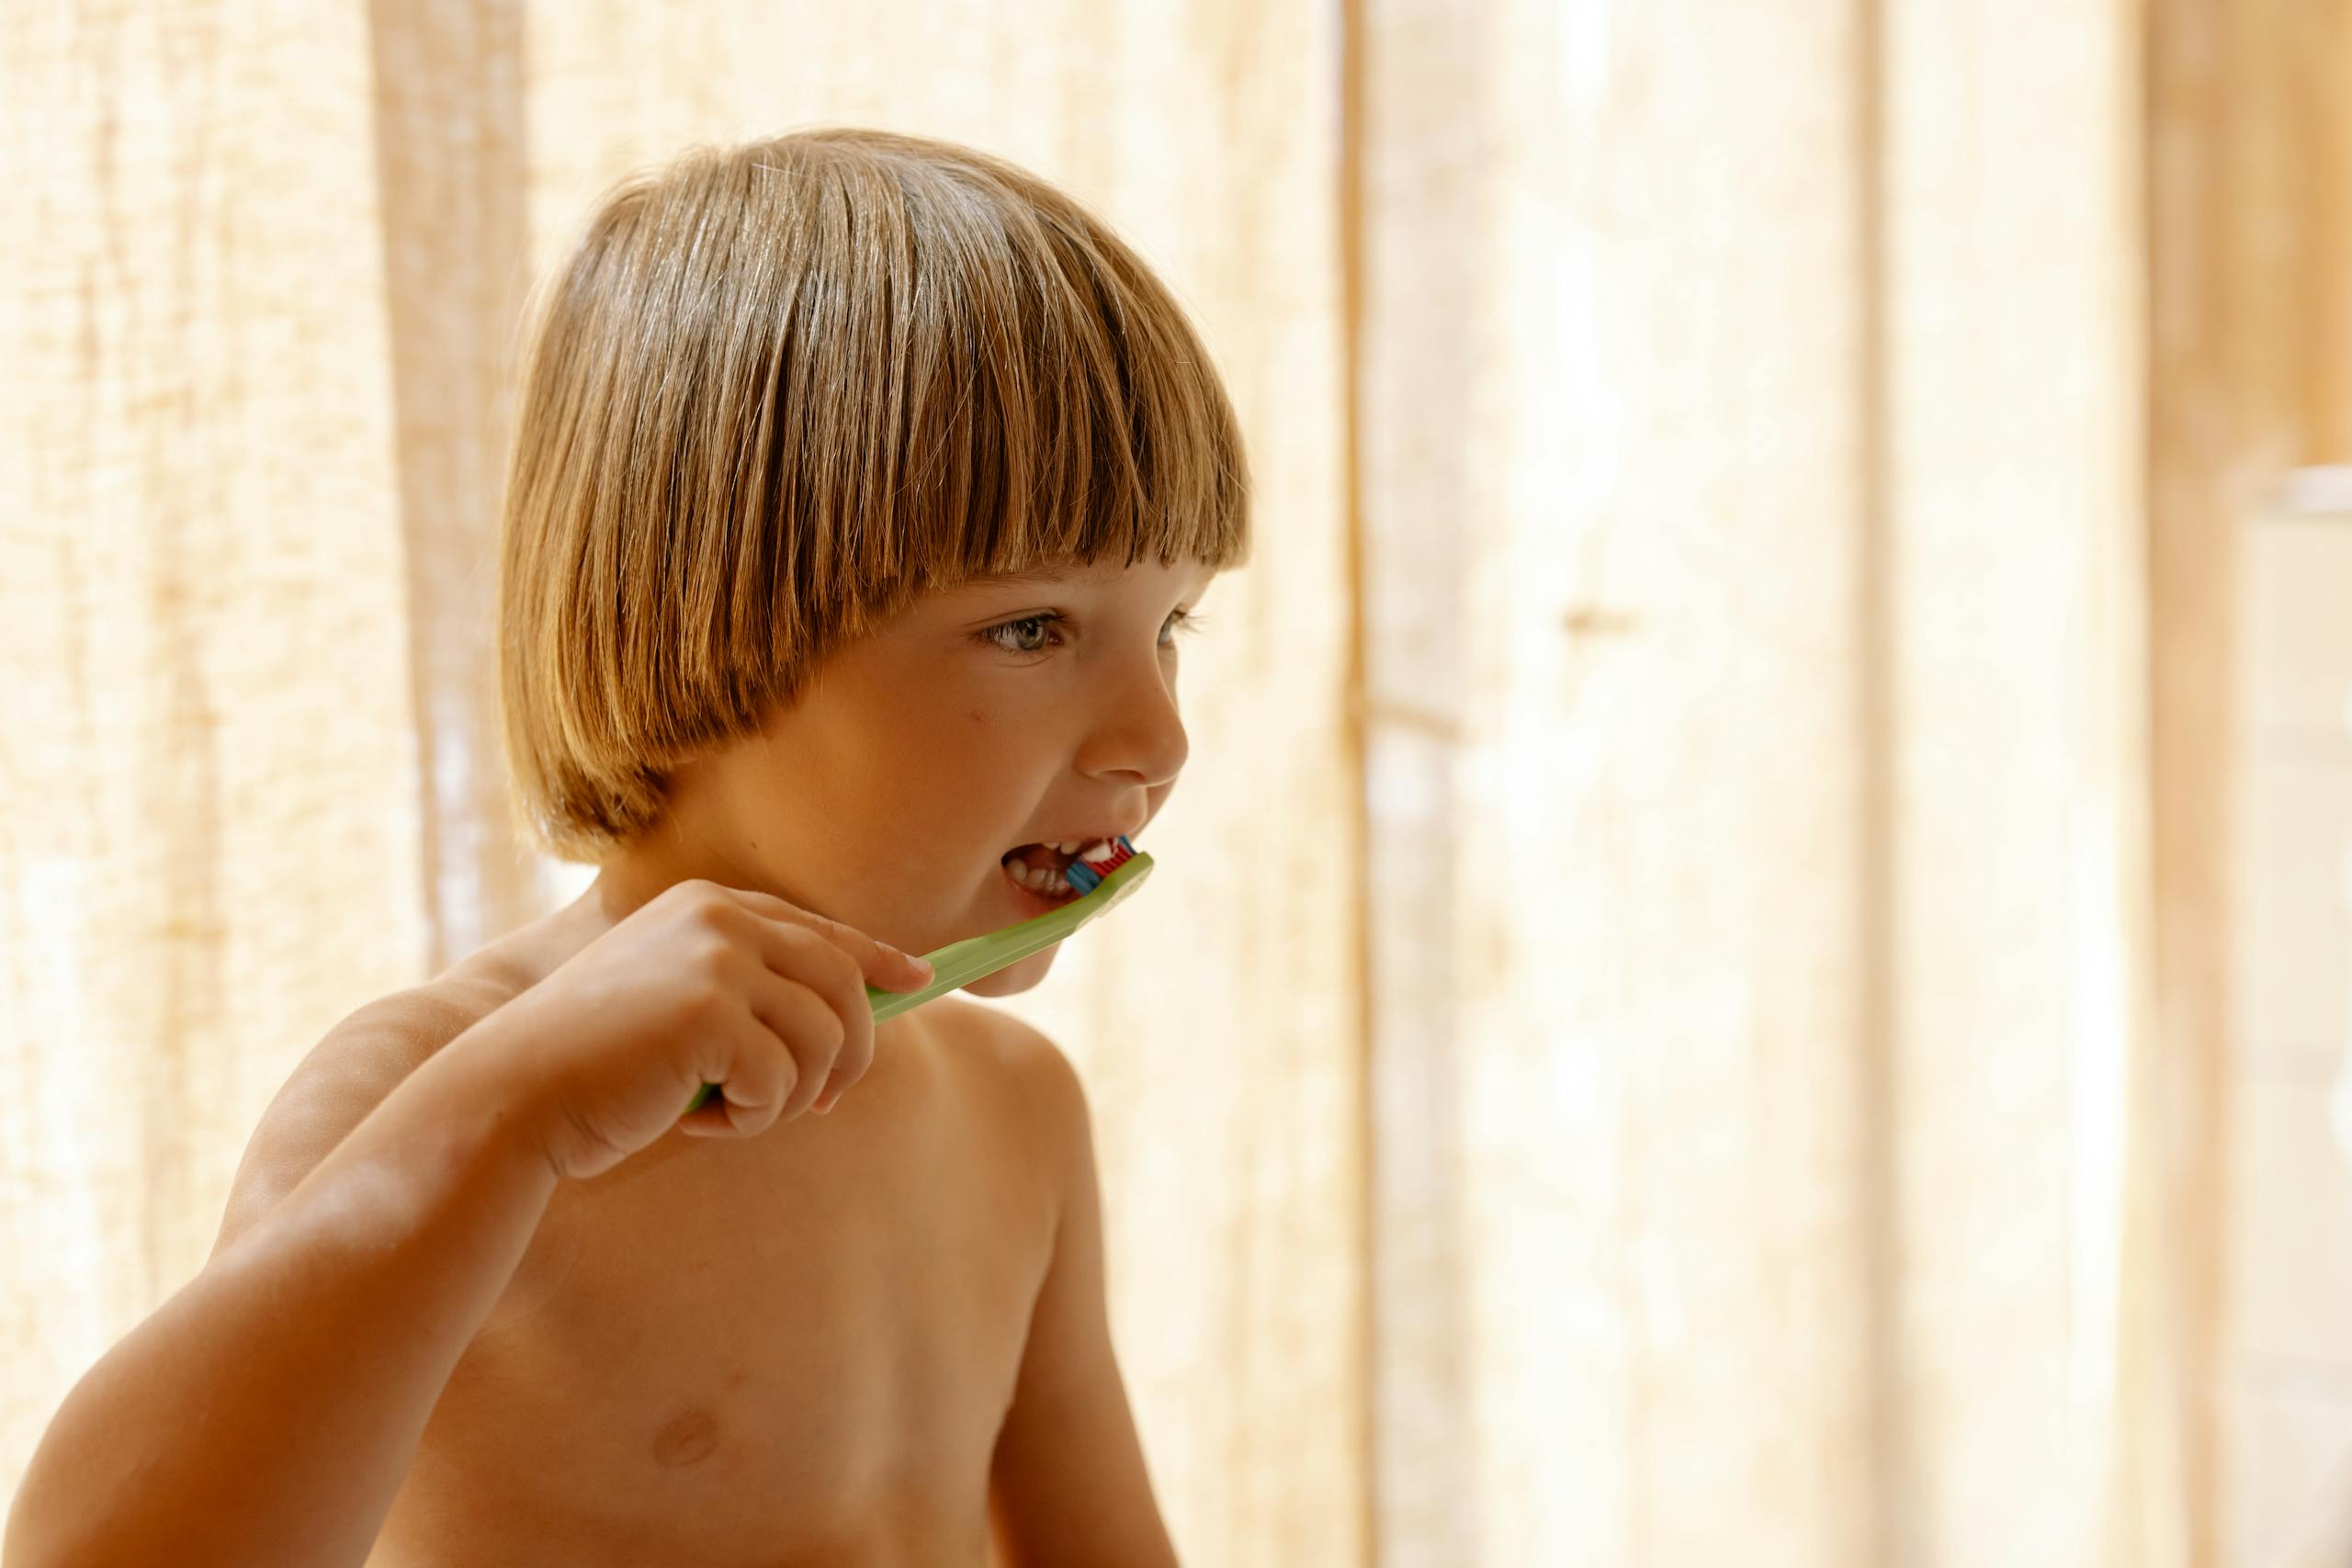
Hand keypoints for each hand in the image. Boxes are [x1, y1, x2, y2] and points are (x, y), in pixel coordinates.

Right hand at [451, 879, 933, 1180]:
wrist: (512, 1096)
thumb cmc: (595, 1066)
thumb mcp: (678, 1006)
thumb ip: (751, 993)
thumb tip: (855, 1019)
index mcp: (709, 904)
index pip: (820, 929)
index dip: (877, 958)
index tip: (918, 981)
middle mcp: (719, 917)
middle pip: (844, 982)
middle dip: (850, 1053)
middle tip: (824, 1105)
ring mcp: (716, 959)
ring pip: (824, 1037)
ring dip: (790, 1096)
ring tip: (731, 1114)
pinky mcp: (712, 1013)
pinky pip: (783, 1081)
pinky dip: (753, 1119)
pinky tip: (698, 1123)